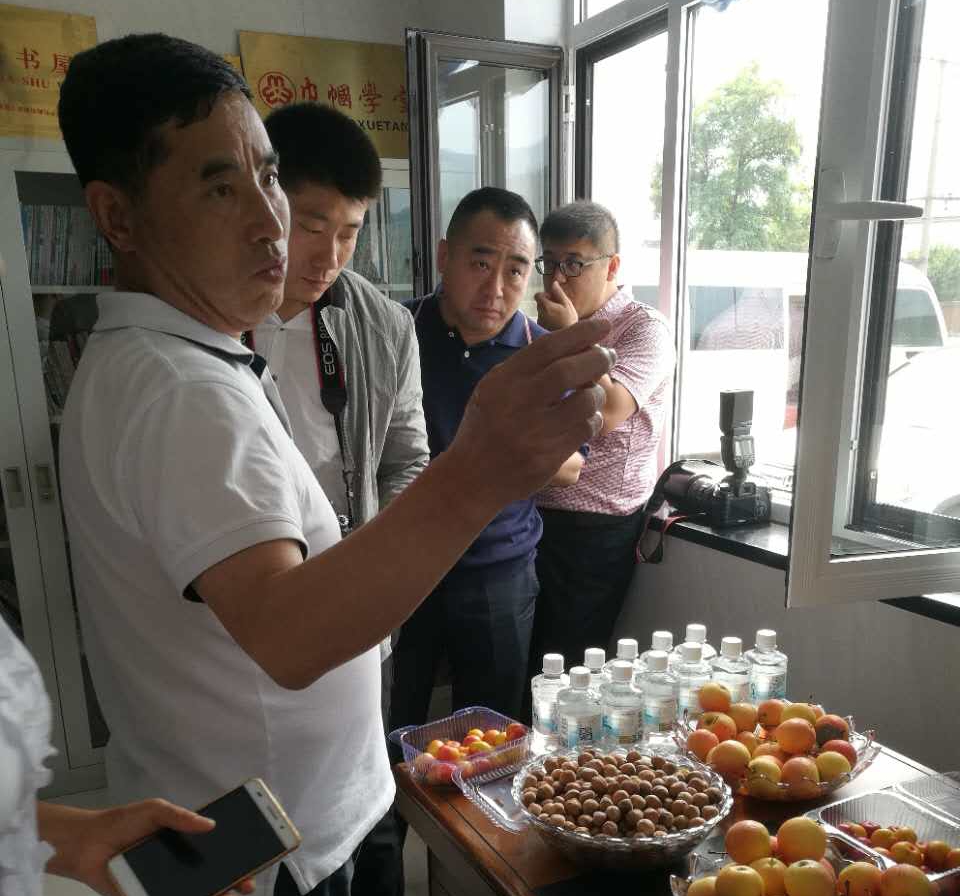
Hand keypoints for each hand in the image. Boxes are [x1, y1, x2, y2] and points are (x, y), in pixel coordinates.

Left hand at [41, 799, 255, 895]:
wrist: (85, 845)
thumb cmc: (119, 823)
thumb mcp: (154, 810)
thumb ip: (180, 816)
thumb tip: (210, 824)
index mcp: (181, 839)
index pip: (214, 847)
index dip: (235, 851)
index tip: (254, 854)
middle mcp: (176, 863)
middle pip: (210, 873)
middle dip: (232, 879)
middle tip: (247, 883)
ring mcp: (163, 882)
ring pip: (194, 891)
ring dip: (213, 894)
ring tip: (225, 894)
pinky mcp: (146, 895)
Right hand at [449, 317, 613, 504]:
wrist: (471, 477)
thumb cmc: (486, 426)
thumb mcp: (492, 389)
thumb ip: (525, 367)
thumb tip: (574, 343)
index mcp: (504, 381)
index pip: (548, 347)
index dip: (581, 333)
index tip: (603, 326)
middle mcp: (518, 403)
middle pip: (569, 371)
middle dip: (598, 359)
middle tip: (609, 356)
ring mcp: (534, 432)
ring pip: (585, 401)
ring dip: (597, 393)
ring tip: (594, 392)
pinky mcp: (548, 457)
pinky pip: (585, 429)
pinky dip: (592, 419)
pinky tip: (586, 418)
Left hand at [535, 281, 579, 330]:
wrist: (568, 338)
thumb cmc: (569, 320)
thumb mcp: (567, 304)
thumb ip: (559, 293)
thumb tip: (554, 282)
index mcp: (546, 306)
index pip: (537, 295)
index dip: (544, 295)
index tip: (553, 298)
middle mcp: (540, 313)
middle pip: (539, 303)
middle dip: (546, 302)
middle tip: (558, 307)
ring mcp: (539, 321)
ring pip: (540, 311)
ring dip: (547, 310)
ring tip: (558, 316)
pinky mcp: (540, 327)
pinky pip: (542, 318)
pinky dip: (547, 318)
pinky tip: (556, 322)